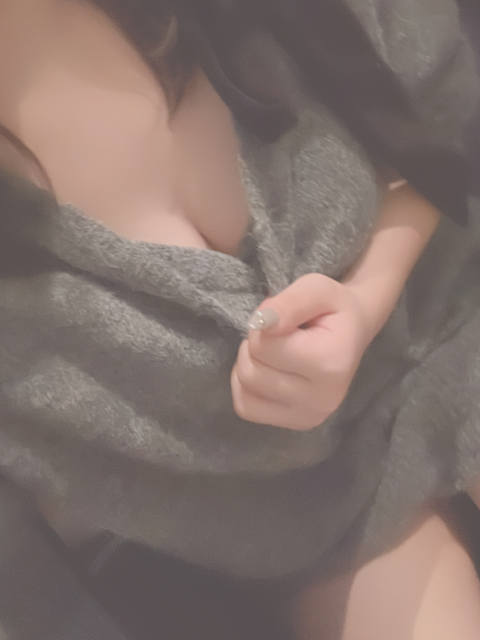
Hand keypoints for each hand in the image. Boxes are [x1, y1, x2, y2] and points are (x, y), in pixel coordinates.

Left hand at [231, 274, 369, 429]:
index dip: (263, 324)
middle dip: (255, 345)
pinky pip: (246, 407)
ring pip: (245, 389)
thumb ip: (291, 302)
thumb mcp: (316, 288)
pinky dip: (246, 387)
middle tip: (277, 334)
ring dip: (249, 363)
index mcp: (331, 363)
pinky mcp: (296, 425)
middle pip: (250, 371)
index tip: (283, 318)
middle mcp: (323, 399)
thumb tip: (263, 323)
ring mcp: (310, 417)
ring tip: (274, 351)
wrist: (353, 333)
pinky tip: (266, 371)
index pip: (263, 346)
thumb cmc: (334, 308)